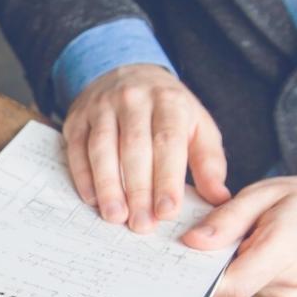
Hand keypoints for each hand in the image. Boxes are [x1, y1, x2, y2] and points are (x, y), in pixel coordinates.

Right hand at [63, 63, 229, 231]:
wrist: (128, 71)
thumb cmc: (167, 110)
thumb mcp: (197, 125)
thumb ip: (209, 161)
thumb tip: (219, 197)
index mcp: (169, 102)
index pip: (168, 142)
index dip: (167, 178)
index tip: (167, 211)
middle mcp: (134, 100)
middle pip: (134, 147)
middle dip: (138, 189)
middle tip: (141, 225)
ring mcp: (102, 107)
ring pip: (102, 148)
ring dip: (108, 185)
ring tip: (115, 216)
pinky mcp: (78, 118)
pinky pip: (77, 148)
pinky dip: (83, 175)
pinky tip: (92, 199)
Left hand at [182, 175, 296, 296]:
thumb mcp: (263, 194)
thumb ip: (227, 219)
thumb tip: (193, 243)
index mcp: (288, 245)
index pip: (234, 284)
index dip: (203, 279)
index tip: (182, 263)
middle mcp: (293, 277)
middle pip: (233, 287)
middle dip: (214, 268)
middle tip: (207, 241)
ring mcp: (291, 294)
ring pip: (241, 289)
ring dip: (232, 269)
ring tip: (242, 241)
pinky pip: (252, 291)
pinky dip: (245, 274)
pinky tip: (253, 254)